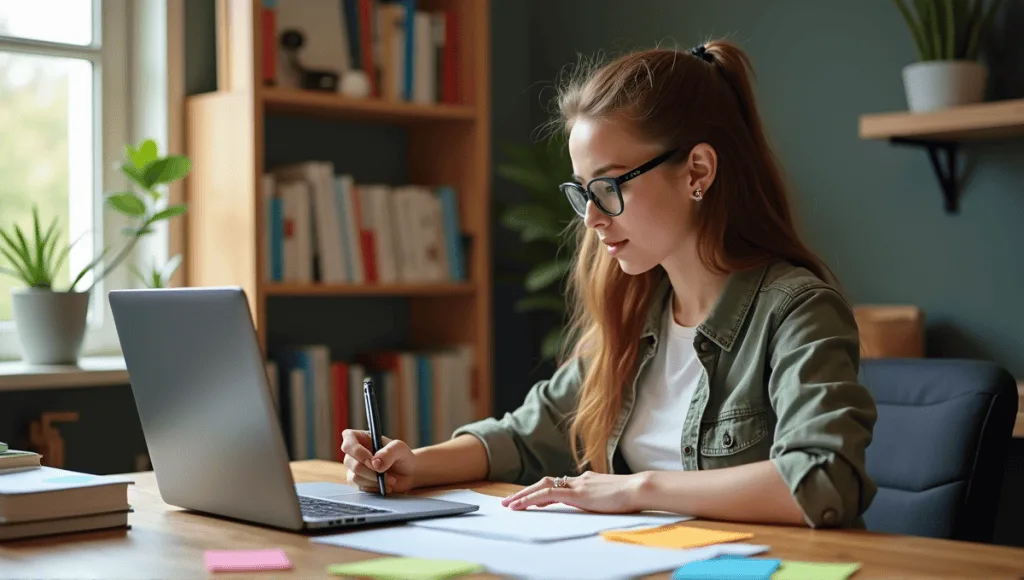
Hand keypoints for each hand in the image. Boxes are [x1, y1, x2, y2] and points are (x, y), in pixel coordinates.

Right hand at [340, 429, 416, 493]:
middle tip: (384, 471)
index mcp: (363, 438)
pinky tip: (385, 485)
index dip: (355, 449)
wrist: (408, 474)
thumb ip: (389, 452)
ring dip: (374, 480)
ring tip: (390, 479)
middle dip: (368, 469)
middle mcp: (355, 452)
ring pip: (354, 476)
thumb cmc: (403, 456)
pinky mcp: (358, 482)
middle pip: (349, 461)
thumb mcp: (400, 449)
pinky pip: (360, 487)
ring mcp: (354, 468)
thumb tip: (375, 463)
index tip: (370, 458)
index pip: (348, 437)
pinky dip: (374, 487)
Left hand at [500, 471, 648, 513]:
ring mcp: (577, 484)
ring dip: (523, 496)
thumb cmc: (631, 495)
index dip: (540, 490)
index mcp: (586, 480)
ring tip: (509, 505)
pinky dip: (531, 499)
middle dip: (525, 493)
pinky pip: (547, 494)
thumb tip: (597, 502)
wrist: (638, 488)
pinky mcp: (576, 494)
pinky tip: (521, 506)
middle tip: (510, 502)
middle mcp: (578, 479)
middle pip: (545, 482)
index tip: (528, 498)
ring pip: (542, 487)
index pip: (558, 483)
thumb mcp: (611, 496)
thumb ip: (599, 497)